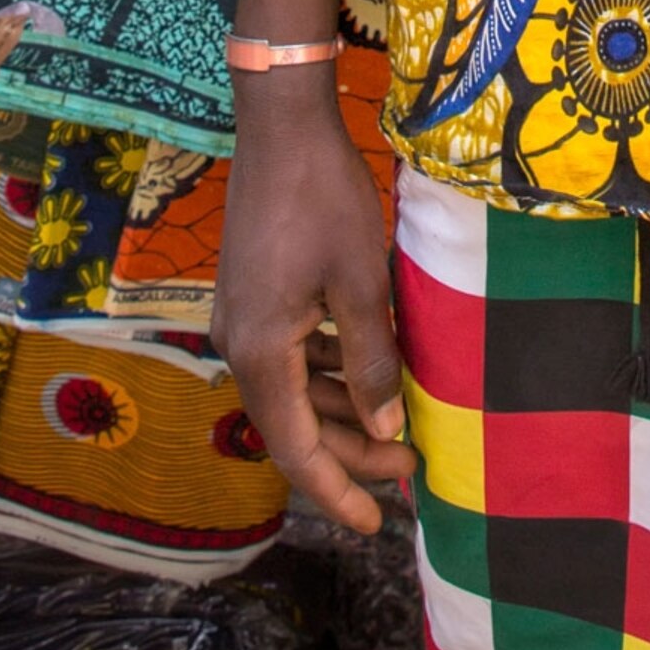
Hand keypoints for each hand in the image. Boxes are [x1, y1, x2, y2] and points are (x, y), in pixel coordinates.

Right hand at [212, 77, 413, 533]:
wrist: (282, 124)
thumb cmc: (324, 198)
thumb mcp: (360, 282)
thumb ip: (372, 361)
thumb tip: (386, 428)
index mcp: (262, 352)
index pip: (297, 449)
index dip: (337, 492)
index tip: (377, 525)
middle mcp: (240, 345)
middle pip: (294, 425)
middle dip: (351, 453)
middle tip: (409, 468)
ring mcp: (242, 320)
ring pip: (294, 391)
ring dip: (343, 413)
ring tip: (398, 428)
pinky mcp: (253, 296)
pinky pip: (290, 357)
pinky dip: (328, 375)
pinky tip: (367, 374)